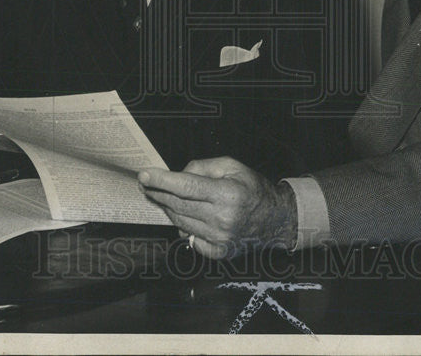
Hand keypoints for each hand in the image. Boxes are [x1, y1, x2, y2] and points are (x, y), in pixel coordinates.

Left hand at [139, 157, 296, 258]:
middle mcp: (222, 219)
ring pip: (180, 221)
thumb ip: (204, 167)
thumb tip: (179, 174)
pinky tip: (184, 214)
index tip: (145, 175)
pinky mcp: (217, 252)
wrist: (275, 220)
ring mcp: (219, 239)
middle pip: (178, 205)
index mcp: (227, 194)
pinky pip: (189, 236)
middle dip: (158, 193)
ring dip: (167, 207)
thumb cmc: (253, 189)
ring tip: (161, 196)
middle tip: (146, 184)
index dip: (162, 181)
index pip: (186, 187)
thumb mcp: (233, 166)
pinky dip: (182, 224)